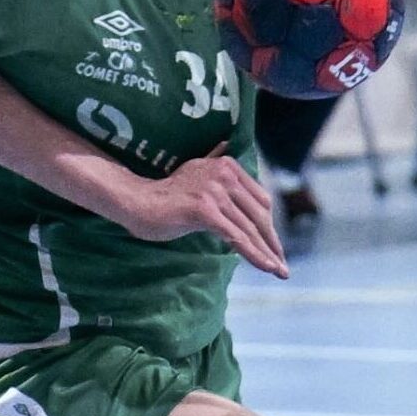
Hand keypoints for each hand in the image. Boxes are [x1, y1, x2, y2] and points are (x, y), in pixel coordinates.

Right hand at [116, 144, 286, 278]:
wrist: (135, 201)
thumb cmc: (164, 194)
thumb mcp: (194, 173)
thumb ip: (213, 163)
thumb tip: (224, 144)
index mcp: (226, 165)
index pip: (260, 199)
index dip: (269, 224)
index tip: (275, 245)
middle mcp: (224, 174)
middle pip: (259, 214)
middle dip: (273, 242)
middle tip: (282, 265)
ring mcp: (214, 191)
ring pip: (249, 228)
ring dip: (267, 252)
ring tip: (278, 271)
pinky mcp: (204, 210)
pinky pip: (236, 237)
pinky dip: (254, 254)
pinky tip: (266, 266)